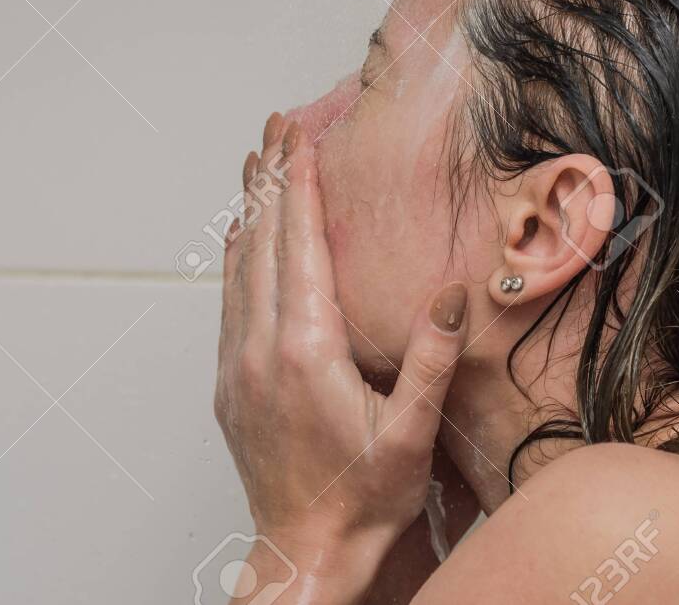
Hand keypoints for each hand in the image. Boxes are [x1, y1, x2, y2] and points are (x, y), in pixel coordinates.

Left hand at [215, 114, 470, 600]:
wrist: (306, 552)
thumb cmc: (364, 498)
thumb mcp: (412, 433)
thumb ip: (431, 360)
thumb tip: (449, 292)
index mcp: (306, 350)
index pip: (301, 246)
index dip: (301, 185)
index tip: (298, 136)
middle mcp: (261, 348)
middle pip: (264, 242)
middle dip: (272, 178)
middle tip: (273, 126)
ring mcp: (238, 365)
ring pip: (239, 266)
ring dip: (250, 209)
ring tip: (254, 162)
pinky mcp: (229, 384)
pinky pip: (229, 301)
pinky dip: (235, 257)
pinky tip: (240, 237)